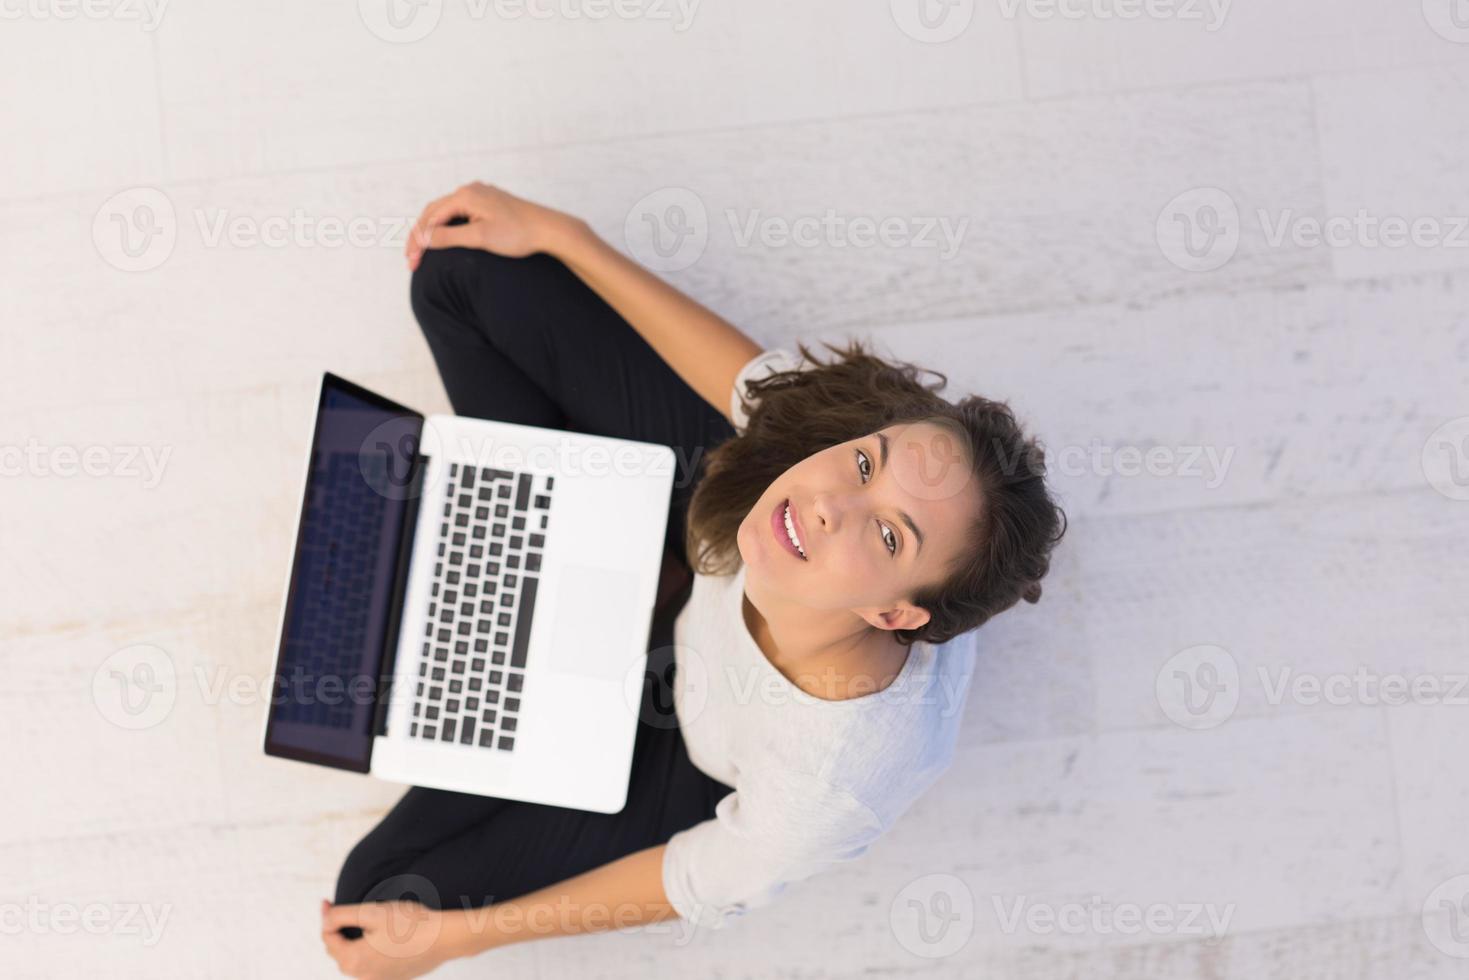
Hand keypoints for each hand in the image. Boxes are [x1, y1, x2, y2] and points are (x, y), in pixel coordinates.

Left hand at [320, 898, 456, 978]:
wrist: (443, 938)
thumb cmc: (410, 923)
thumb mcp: (371, 912)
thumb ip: (342, 916)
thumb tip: (325, 920)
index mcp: (354, 959)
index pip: (328, 938)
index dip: (325, 917)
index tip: (327, 901)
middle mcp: (363, 975)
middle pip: (339, 953)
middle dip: (336, 932)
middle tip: (338, 912)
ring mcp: (379, 979)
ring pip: (355, 961)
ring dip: (352, 944)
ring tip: (358, 926)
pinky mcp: (394, 978)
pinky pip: (372, 966)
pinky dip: (369, 953)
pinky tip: (381, 939)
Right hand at [405, 182, 573, 270]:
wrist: (549, 230)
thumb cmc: (518, 234)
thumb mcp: (480, 237)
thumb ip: (449, 237)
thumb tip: (423, 238)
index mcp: (465, 195)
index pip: (430, 217)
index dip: (417, 240)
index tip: (411, 262)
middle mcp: (470, 190)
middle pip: (434, 212)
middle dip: (420, 236)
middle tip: (412, 261)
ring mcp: (480, 195)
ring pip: (446, 212)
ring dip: (432, 231)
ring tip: (422, 252)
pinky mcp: (489, 203)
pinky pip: (460, 213)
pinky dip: (447, 226)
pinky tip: (444, 240)